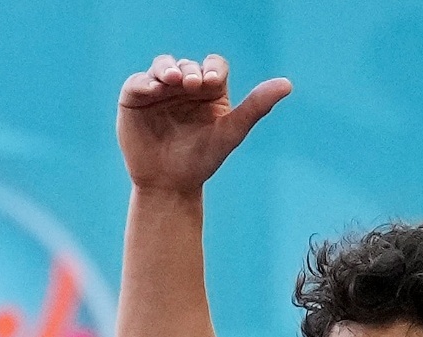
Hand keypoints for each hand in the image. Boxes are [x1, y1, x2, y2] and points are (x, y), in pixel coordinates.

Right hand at [115, 53, 290, 193]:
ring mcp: (158, 91)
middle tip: (190, 84)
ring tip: (171, 80)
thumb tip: (287, 84)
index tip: (211, 81)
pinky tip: (152, 89)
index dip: (212, 69)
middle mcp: (183, 87)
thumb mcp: (231, 133)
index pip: (213, 66)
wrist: (169, 186)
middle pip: (187, 65)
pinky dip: (143, 82)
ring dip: (166, 69)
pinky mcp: (134, 100)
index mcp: (209, 90)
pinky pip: (137, 83)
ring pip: (162, 66)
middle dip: (188, 71)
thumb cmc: (201, 161)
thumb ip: (256, 107)